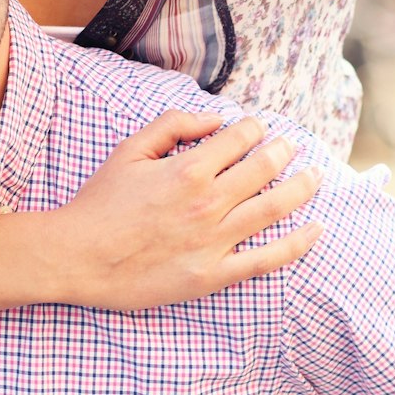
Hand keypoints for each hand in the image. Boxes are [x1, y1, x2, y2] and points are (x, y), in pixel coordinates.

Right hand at [52, 112, 322, 308]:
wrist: (77, 257)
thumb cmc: (100, 203)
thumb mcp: (129, 150)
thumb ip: (172, 125)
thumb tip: (214, 118)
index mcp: (188, 170)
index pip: (239, 139)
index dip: (254, 128)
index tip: (259, 127)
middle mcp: (208, 203)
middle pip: (264, 169)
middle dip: (284, 151)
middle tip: (293, 145)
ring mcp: (214, 242)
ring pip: (274, 208)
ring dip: (302, 187)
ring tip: (315, 175)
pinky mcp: (213, 275)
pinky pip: (266, 260)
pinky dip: (297, 244)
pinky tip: (316, 230)